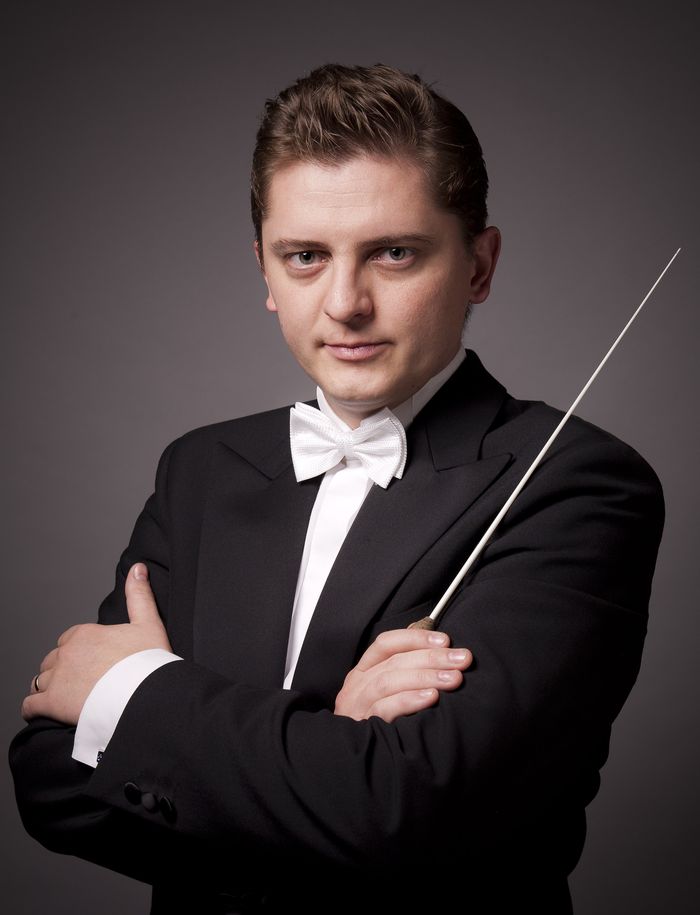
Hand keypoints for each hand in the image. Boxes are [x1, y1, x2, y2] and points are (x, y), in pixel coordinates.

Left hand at [22, 563, 171, 725]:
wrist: (145, 695)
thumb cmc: (149, 662)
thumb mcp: (149, 623)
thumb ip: (139, 595)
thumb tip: (138, 568)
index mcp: (85, 634)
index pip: (69, 640)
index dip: (79, 652)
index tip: (91, 664)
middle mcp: (67, 652)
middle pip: (53, 660)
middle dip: (62, 670)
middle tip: (82, 683)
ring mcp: (57, 678)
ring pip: (40, 681)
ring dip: (48, 688)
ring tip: (65, 698)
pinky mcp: (51, 703)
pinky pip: (29, 705)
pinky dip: (34, 709)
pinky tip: (43, 712)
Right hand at [334, 628, 471, 721]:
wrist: (358, 769)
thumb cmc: (382, 725)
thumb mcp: (387, 695)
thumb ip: (405, 673)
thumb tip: (440, 651)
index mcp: (363, 672)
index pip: (386, 643)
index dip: (416, 639)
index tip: (446, 640)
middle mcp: (356, 686)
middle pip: (394, 661)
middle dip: (432, 657)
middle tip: (462, 659)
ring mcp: (357, 706)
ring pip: (389, 681)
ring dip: (425, 676)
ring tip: (454, 678)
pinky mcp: (362, 727)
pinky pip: (384, 708)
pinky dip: (409, 699)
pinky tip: (432, 697)